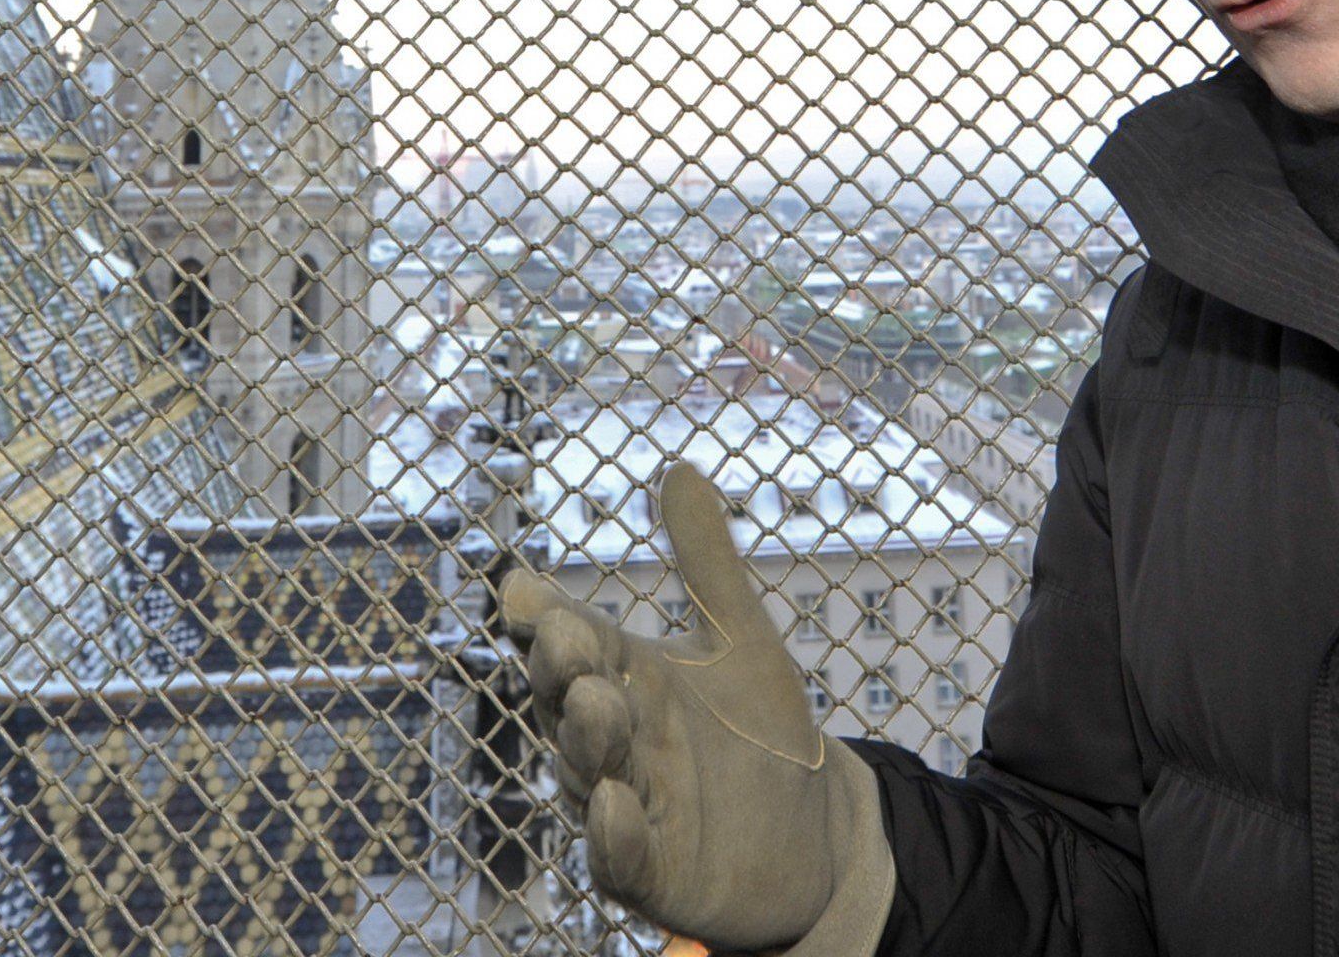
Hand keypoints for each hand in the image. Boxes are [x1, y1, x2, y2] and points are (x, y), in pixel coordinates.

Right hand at [501, 462, 890, 954]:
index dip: (545, 619)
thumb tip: (680, 465)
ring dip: (590, 740)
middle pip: (568, 702)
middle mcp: (612, 740)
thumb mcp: (742, 639)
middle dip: (564, 670)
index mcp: (623, 678)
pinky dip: (613, 835)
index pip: (570, 641)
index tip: (525, 590)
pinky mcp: (652, 873)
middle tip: (567, 637)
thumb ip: (706, 562)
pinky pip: (619, 859)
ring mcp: (625, 807)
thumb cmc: (759, 737)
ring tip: (601, 700)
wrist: (813, 838)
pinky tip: (616, 804)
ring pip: (589, 774)